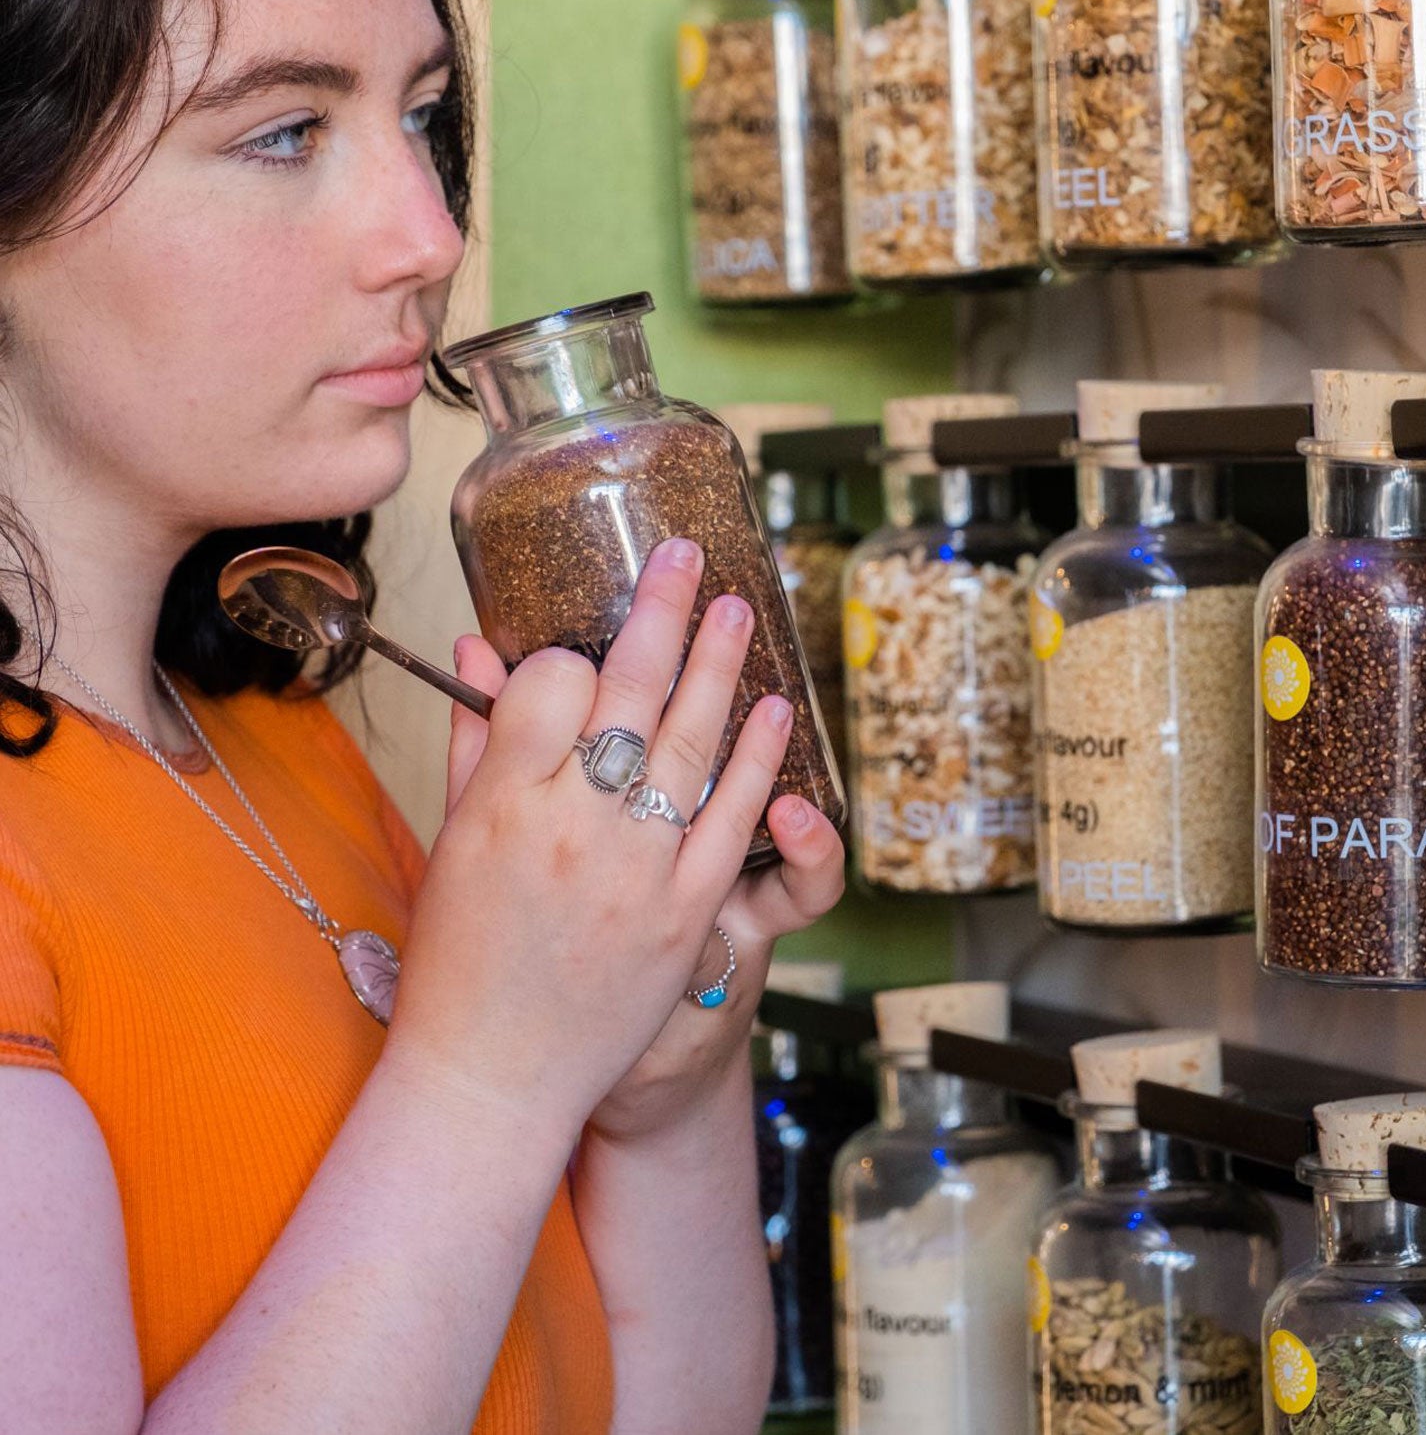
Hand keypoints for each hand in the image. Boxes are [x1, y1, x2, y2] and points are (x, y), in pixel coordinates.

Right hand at [382, 538, 837, 1137]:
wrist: (493, 1077)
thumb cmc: (459, 960)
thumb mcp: (449, 845)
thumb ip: (475, 744)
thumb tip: (481, 650)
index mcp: (500, 808)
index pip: (547, 687)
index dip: (565, 659)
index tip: (577, 657)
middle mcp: (571, 830)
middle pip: (628, 694)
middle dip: (663, 612)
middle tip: (689, 553)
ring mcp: (635, 872)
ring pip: (691, 745)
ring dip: (721, 667)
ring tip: (740, 605)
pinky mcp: (684, 915)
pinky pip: (732, 821)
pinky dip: (757, 761)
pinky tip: (773, 709)